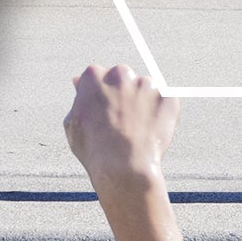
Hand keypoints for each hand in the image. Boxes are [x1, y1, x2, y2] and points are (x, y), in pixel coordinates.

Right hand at [64, 63, 176, 192]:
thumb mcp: (73, 124)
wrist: (124, 166)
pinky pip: (165, 102)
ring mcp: (146, 84)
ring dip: (142, 103)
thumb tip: (78, 83)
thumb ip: (79, 99)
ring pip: (144, 89)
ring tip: (136, 131)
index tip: (103, 112)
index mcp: (94, 76)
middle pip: (121, 78)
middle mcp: (121, 74)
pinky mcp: (168, 97)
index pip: (97, 77)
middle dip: (122, 94)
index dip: (100, 96)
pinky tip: (150, 132)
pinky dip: (160, 114)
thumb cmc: (94, 149)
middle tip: (121, 121)